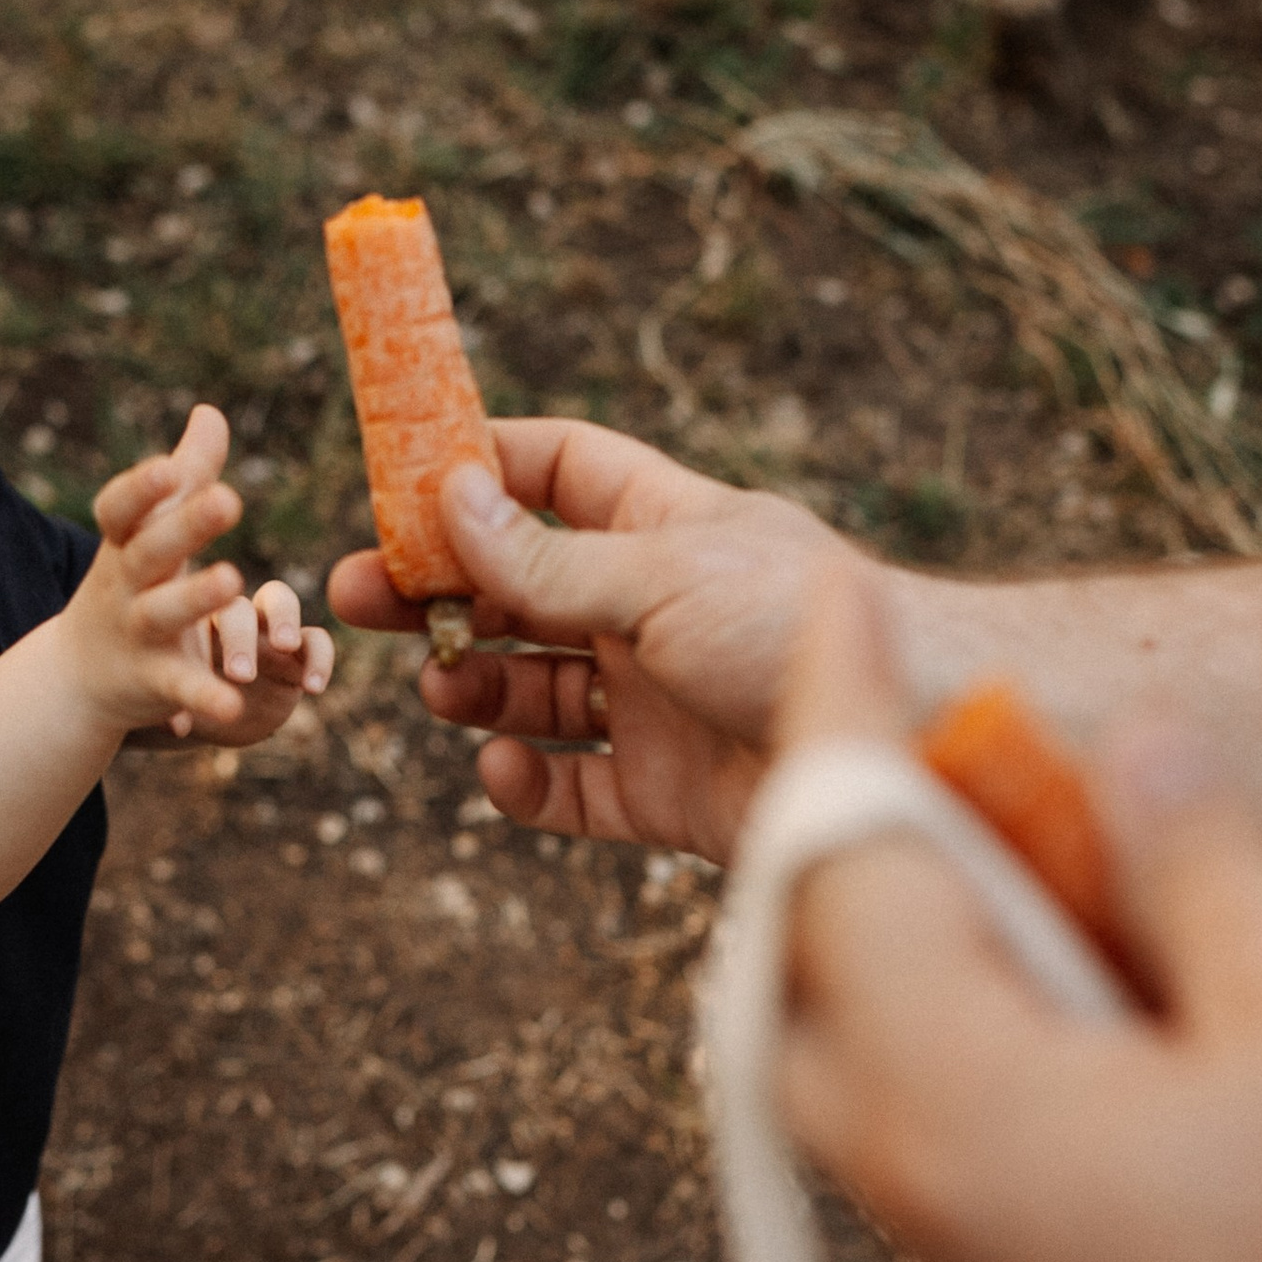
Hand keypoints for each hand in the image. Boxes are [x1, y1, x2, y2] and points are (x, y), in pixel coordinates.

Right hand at [79, 408, 333, 743]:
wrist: (78, 677)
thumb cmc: (129, 584)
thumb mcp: (150, 531)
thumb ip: (187, 474)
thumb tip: (210, 410)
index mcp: (124, 543)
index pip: (120, 510)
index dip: (140, 488)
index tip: (167, 467)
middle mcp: (124, 584)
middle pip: (149, 551)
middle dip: (184, 526)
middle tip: (229, 499)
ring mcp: (136, 634)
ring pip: (161, 613)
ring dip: (193, 597)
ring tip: (234, 580)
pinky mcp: (154, 682)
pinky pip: (181, 687)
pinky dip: (204, 696)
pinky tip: (236, 702)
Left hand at [179, 573, 335, 744]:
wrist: (209, 715)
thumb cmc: (183, 702)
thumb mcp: (176, 703)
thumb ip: (174, 709)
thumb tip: (175, 728)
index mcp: (198, 623)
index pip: (204, 607)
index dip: (210, 615)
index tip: (212, 649)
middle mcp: (233, 619)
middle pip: (242, 606)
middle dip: (242, 635)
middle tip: (240, 674)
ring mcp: (266, 631)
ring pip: (282, 603)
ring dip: (286, 623)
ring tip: (287, 648)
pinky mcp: (296, 655)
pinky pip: (315, 642)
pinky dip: (319, 659)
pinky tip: (313, 688)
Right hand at [326, 418, 842, 861]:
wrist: (907, 749)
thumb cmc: (800, 631)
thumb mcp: (663, 576)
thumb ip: (548, 556)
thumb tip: (449, 496)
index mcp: (663, 527)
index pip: (555, 471)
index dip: (477, 468)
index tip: (395, 481)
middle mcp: (653, 608)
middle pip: (519, 587)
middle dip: (438, 592)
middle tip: (354, 599)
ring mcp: (656, 702)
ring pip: (533, 689)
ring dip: (475, 687)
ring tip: (443, 690)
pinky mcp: (664, 792)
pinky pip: (571, 787)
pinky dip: (526, 784)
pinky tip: (500, 770)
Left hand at [777, 567, 1261, 1261]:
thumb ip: (1192, 858)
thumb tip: (1118, 752)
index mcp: (955, 1106)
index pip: (839, 858)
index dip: (847, 708)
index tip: (844, 595)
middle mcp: (925, 1198)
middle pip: (819, 967)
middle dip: (864, 829)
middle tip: (949, 723)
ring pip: (886, 1054)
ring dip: (934, 927)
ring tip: (1038, 832)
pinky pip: (961, 1129)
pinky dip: (992, 1022)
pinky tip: (1102, 971)